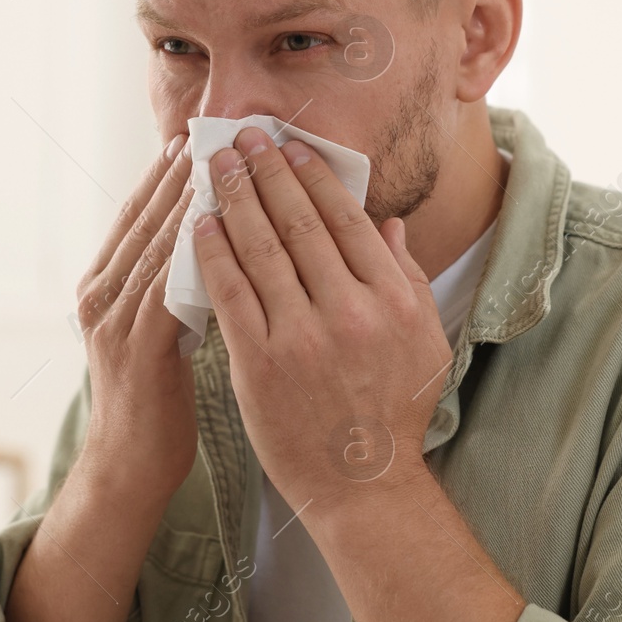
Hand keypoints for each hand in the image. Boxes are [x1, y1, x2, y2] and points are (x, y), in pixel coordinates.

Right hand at [75, 134, 198, 498]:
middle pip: (142, 220)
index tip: (191, 139)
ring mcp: (113, 321)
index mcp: (102, 289)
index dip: (161, 177)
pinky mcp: (137, 348)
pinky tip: (219, 228)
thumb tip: (210, 246)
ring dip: (189, 202)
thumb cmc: (156, 404)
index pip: (133, 218)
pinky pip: (167, 287)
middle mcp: (99, 297)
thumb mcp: (158, 334)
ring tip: (220, 162)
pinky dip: (191, 253)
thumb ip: (171, 289)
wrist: (129, 468)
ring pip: (155, 245)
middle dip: (177, 175)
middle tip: (210, 131)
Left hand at [192, 126, 452, 505]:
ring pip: (260, 250)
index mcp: (390, 299)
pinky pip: (230, 294)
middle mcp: (348, 311)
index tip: (290, 146)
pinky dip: (212, 254)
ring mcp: (301, 337)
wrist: (362, 486)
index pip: (345, 219)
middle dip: (266, 171)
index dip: (312, 176)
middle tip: (243, 136)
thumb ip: (407, 277)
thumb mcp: (423, 340)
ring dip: (234, 198)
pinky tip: (198, 224)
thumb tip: (387, 224)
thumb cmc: (394, 413)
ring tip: (213, 165)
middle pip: (299, 223)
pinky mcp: (259, 364)